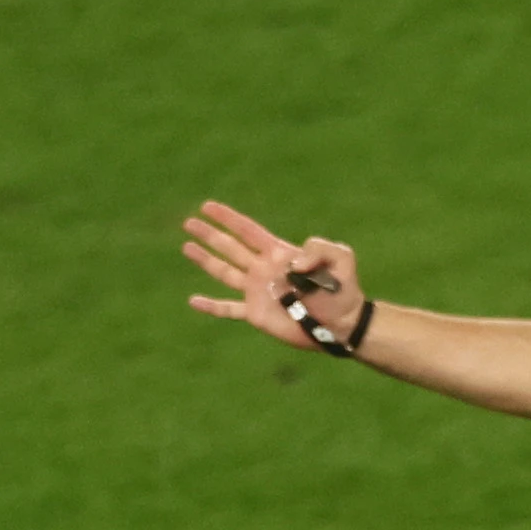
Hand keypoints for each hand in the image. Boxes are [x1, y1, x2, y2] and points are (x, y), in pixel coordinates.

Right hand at [178, 200, 361, 349]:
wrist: (343, 323)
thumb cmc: (344, 289)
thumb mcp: (341, 257)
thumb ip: (319, 248)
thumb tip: (292, 262)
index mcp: (278, 252)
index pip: (248, 230)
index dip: (228, 218)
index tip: (207, 206)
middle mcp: (263, 269)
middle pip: (230, 247)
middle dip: (210, 234)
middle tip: (189, 223)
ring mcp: (257, 291)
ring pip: (224, 272)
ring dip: (205, 260)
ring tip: (187, 246)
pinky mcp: (256, 314)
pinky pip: (228, 309)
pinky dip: (211, 306)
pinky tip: (193, 301)